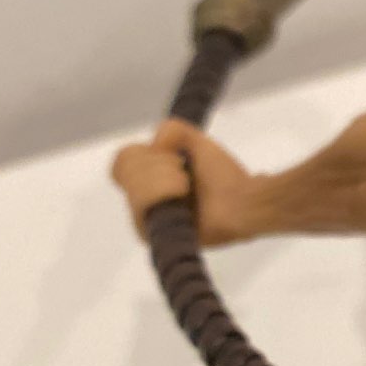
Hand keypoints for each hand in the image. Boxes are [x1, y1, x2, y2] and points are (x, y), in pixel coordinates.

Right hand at [110, 119, 258, 244]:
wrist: (244, 201)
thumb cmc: (223, 176)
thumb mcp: (194, 141)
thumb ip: (170, 130)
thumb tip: (155, 147)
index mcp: (148, 183)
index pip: (121, 161)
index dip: (145, 153)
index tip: (174, 158)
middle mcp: (143, 204)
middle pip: (125, 170)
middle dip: (159, 164)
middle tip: (184, 176)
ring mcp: (147, 222)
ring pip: (134, 184)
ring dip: (166, 178)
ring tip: (186, 188)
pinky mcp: (154, 235)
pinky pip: (143, 202)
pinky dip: (165, 190)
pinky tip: (183, 197)